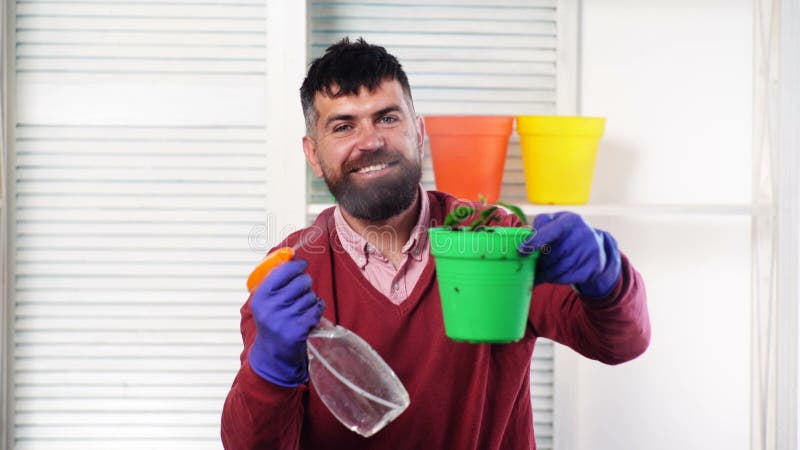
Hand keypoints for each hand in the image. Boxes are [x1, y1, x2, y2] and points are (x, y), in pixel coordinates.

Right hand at [248, 259, 323, 385]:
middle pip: (301, 281)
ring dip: (310, 300)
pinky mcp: (298, 330)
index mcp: (260, 297)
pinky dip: (317, 309)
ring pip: (311, 296)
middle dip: (305, 284)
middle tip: (301, 292)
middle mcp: (270, 307)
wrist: (272, 354)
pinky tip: (310, 315)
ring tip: (301, 309)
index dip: (296, 265)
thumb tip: (291, 255)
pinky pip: (317, 309)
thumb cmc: (272, 321)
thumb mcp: (265, 301)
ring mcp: (284, 320)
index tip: (301, 263)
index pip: (282, 271)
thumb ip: (274, 279)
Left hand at [518, 212, 621, 298]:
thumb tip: (522, 243)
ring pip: (557, 269)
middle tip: (528, 268)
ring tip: (538, 274)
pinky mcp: (593, 267)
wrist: (596, 247)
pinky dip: (556, 279)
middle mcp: (583, 233)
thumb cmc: (567, 233)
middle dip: (538, 264)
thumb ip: (539, 228)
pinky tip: (553, 276)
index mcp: (570, 220)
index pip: (549, 231)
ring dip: (544, 274)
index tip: (521, 251)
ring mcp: (590, 251)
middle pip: (551, 255)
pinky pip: (566, 278)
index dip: (534, 242)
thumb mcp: (556, 223)